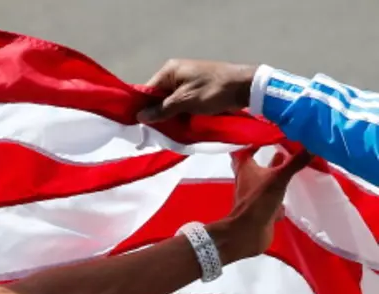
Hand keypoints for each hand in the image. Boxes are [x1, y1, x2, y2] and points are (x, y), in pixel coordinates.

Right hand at [138, 59, 257, 122]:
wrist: (245, 87)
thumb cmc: (213, 91)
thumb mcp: (185, 101)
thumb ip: (161, 109)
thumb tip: (139, 116)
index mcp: (170, 70)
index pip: (147, 90)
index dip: (141, 108)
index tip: (138, 125)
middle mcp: (175, 74)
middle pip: (157, 97)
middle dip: (156, 114)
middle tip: (154, 131)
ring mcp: (186, 82)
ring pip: (168, 102)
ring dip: (168, 116)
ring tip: (167, 130)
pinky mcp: (195, 90)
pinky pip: (179, 104)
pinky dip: (178, 114)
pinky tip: (178, 125)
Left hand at [207, 147, 312, 262]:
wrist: (247, 233)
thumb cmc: (258, 202)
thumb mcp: (279, 178)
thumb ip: (295, 162)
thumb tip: (313, 145)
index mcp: (245, 168)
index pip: (247, 148)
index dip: (257, 140)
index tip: (272, 133)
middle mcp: (247, 180)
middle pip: (256, 165)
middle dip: (270, 158)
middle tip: (285, 147)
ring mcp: (254, 196)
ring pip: (265, 182)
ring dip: (276, 174)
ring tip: (291, 164)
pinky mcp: (261, 209)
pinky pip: (272, 199)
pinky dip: (280, 195)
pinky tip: (290, 192)